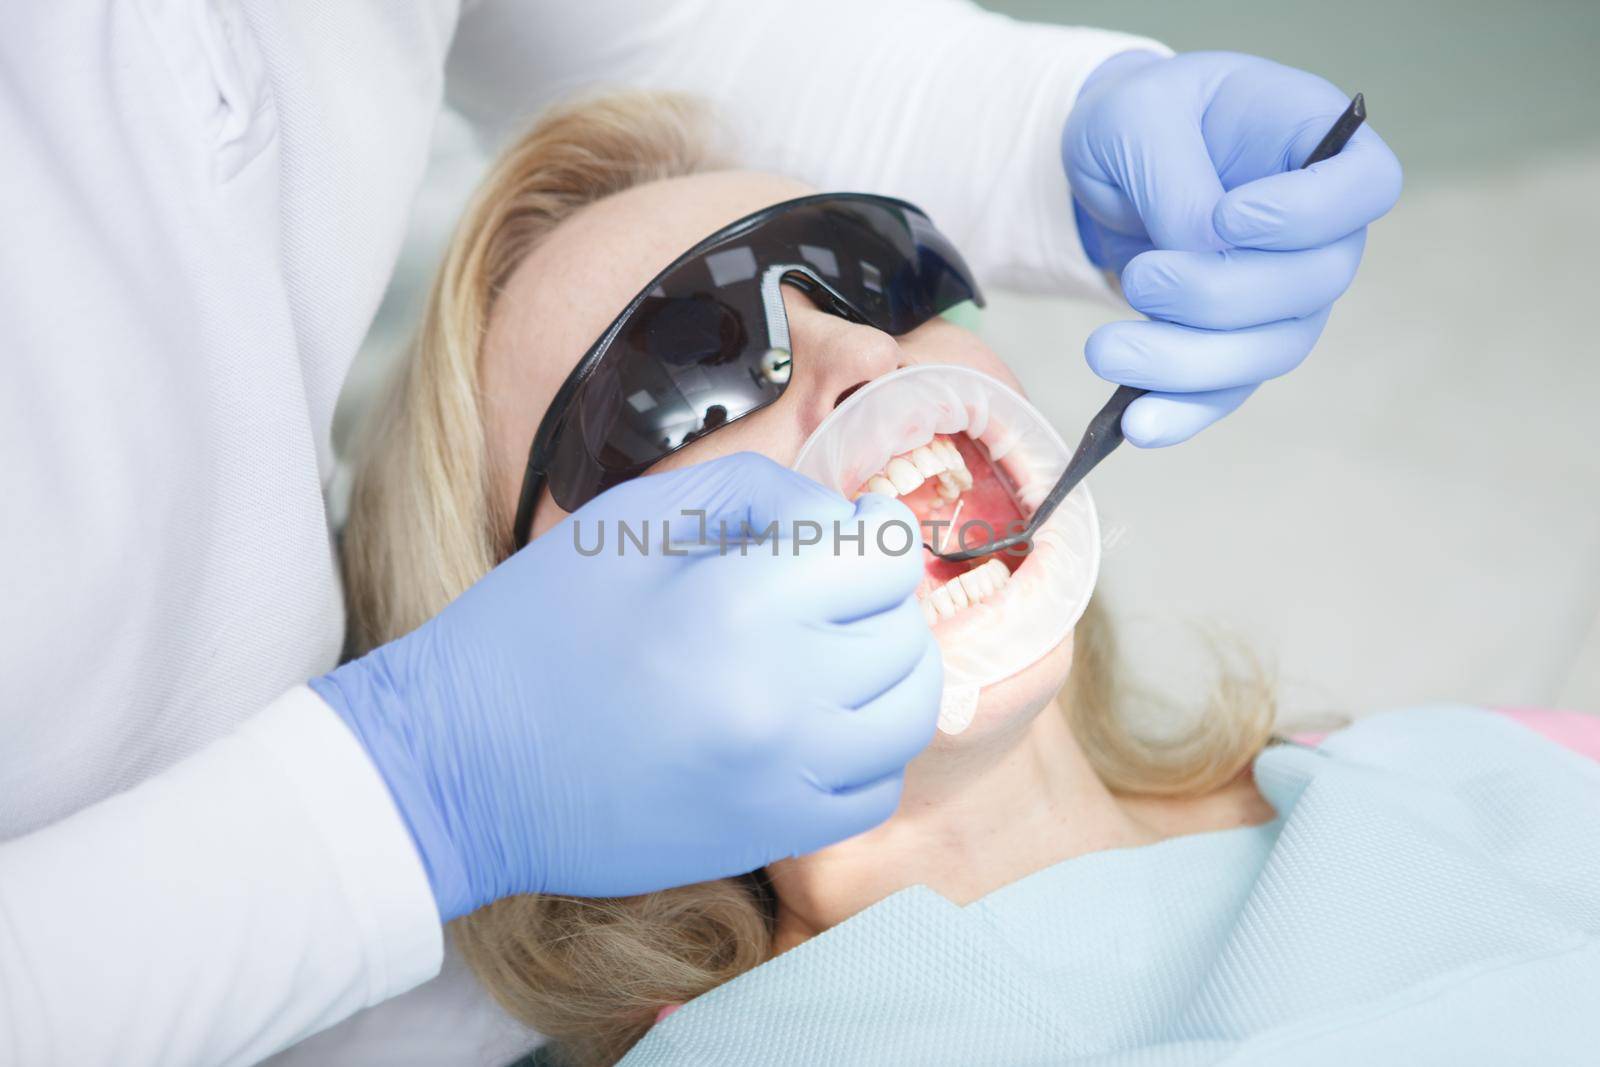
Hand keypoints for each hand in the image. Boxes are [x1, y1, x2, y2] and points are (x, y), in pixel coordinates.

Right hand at [312, 452, 939, 918]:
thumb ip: (754, 492)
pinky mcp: (771, 836)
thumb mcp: (630, 521)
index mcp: (743, 605)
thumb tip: (844, 517)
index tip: (846, 529)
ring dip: (891, 668)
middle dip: (879, 595)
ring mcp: (783, 780)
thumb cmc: (535, 630)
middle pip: (905, 630)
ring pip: (911, 713)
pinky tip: (821, 719)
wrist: (458, 768)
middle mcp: (782, 699)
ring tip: (842, 648)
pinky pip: (877, 788)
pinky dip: (870, 746)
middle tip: (830, 586)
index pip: (885, 556)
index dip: (871, 529)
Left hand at [1062, 50, 1402, 445]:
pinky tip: (1136, 424)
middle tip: (1140, 277)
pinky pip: (1224, 392)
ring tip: (1104, 350)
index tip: (1229, 216)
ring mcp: (1284, 295)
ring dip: (1185, 362)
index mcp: (1314, 144)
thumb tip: (1202, 248)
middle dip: (1218, 295)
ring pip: (1268, 351)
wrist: (1111, 164)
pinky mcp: (1236, 345)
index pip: (1366, 187)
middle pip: (1311, 285)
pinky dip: (1181, 412)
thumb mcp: (1140, 117)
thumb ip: (1176, 177)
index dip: (1309, 214)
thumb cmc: (1141, 119)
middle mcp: (1319, 230)